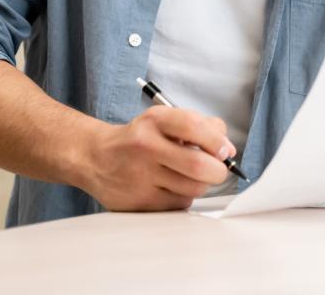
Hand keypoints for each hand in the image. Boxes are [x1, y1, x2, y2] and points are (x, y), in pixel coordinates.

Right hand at [79, 106, 235, 210]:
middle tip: (217, 170)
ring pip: (193, 189)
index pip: (194, 127)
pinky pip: (179, 204)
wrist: (95, 157)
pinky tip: (171, 187)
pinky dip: (184, 197)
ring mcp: (140, 177)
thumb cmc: (140, 138)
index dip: (218, 141)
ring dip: (201, 185)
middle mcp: (145, 147)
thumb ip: (201, 126)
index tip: (225, 151)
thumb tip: (228, 150)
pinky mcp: (138, 202)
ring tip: (191, 176)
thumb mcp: (165, 120)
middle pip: (199, 166)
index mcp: (155, 121)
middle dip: (218, 171)